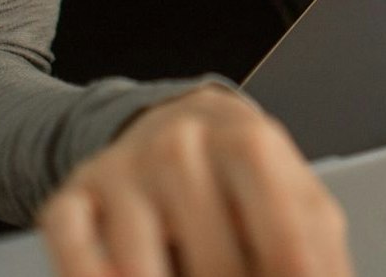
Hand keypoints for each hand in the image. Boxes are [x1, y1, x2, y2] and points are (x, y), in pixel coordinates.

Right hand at [38, 86, 350, 276]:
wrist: (176, 123)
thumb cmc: (245, 180)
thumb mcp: (298, 199)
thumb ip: (315, 248)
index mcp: (248, 142)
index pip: (282, 234)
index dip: (289, 275)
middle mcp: (177, 145)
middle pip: (215, 264)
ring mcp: (119, 172)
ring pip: (139, 270)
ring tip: (187, 275)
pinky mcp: (70, 199)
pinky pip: (73, 251)